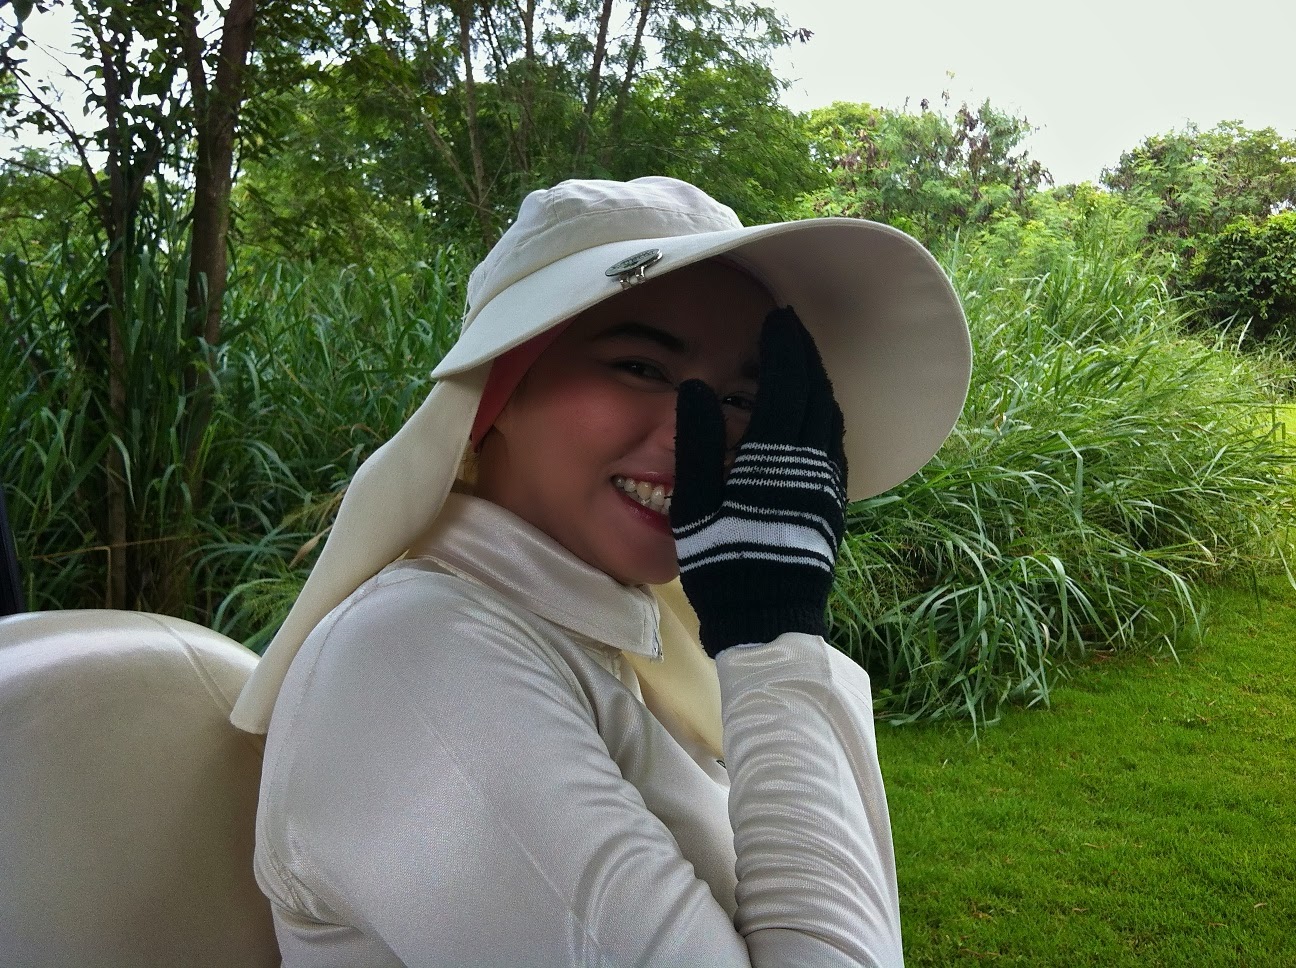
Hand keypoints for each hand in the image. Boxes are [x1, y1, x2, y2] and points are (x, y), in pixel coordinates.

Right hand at [671, 307, 847, 656]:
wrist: (770, 619)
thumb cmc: (724, 563)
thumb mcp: (695, 506)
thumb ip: (697, 444)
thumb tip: (696, 389)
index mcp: (776, 458)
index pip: (786, 384)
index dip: (783, 348)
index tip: (776, 320)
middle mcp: (811, 464)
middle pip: (815, 393)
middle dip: (803, 355)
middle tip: (790, 329)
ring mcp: (828, 484)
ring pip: (831, 417)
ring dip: (818, 383)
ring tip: (800, 363)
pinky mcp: (834, 504)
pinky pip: (836, 445)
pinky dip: (826, 416)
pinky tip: (814, 415)